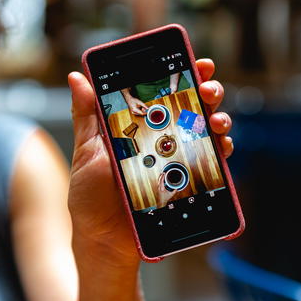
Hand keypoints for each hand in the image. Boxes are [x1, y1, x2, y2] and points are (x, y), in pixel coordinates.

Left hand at [67, 58, 232, 264]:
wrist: (104, 239)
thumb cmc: (91, 196)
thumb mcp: (86, 151)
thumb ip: (87, 116)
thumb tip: (77, 77)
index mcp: (138, 126)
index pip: (162, 93)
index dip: (180, 74)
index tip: (193, 61)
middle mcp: (161, 138)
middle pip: (192, 106)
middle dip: (206, 90)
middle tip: (207, 87)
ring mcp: (177, 159)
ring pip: (207, 130)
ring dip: (219, 118)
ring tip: (216, 118)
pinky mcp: (189, 181)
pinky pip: (212, 161)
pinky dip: (222, 149)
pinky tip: (221, 144)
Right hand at [121, 88, 147, 115]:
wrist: (129, 100)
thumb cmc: (133, 100)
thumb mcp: (140, 102)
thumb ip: (144, 105)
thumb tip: (148, 108)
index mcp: (134, 109)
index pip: (142, 113)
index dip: (145, 112)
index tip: (148, 110)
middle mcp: (133, 112)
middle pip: (141, 113)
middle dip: (144, 111)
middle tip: (144, 107)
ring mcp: (133, 113)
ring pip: (140, 113)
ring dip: (142, 111)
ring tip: (141, 107)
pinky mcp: (133, 113)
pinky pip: (138, 113)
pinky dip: (140, 111)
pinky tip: (139, 108)